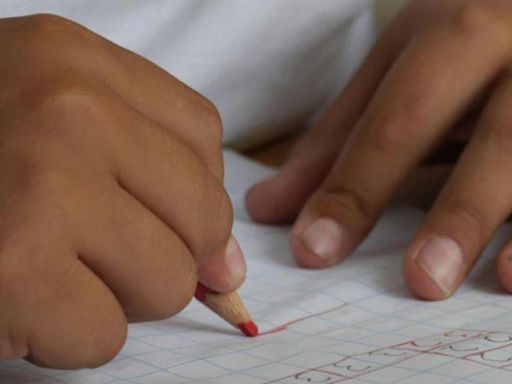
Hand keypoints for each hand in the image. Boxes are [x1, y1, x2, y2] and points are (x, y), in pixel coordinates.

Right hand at [0, 14, 244, 367]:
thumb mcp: (61, 131)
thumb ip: (158, 182)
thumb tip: (230, 271)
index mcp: (75, 61)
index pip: (201, 136)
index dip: (192, 195)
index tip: (156, 216)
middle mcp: (66, 108)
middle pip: (203, 214)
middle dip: (163, 253)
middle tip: (93, 248)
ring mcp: (42, 184)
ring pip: (167, 281)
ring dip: (116, 296)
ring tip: (51, 269)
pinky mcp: (10, 270)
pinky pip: (104, 334)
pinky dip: (68, 336)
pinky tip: (18, 300)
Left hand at [247, 0, 511, 299]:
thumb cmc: (461, 39)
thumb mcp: (396, 69)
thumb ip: (338, 139)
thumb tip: (267, 206)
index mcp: (455, 34)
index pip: (396, 121)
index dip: (354, 187)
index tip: (313, 249)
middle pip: (493, 138)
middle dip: (456, 213)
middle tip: (419, 282)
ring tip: (490, 284)